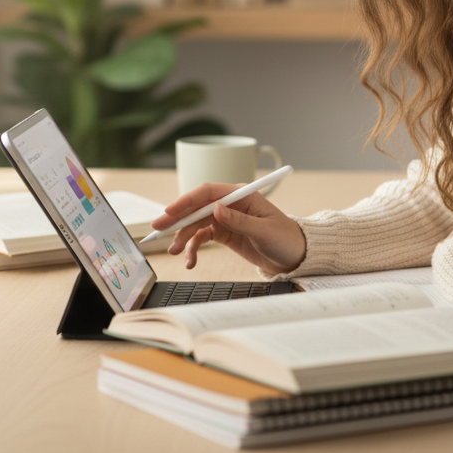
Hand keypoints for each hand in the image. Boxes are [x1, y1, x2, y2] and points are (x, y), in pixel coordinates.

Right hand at [153, 181, 305, 274]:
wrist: (293, 256)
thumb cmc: (285, 238)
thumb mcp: (264, 231)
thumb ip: (239, 220)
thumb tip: (216, 208)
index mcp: (241, 194)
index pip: (208, 192)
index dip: (187, 201)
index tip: (170, 212)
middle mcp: (230, 204)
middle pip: (197, 207)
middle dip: (177, 219)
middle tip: (158, 229)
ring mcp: (225, 218)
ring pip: (196, 224)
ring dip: (183, 237)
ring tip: (176, 252)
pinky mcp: (223, 233)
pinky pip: (201, 237)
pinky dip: (193, 248)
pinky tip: (191, 261)